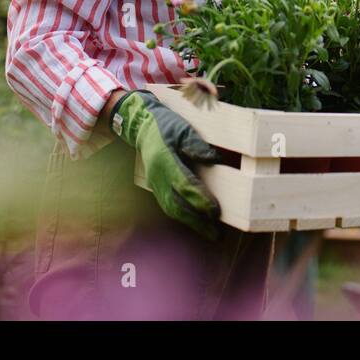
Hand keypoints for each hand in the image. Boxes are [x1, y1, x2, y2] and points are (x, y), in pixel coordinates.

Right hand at [110, 88, 225, 240]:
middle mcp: (158, 176)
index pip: (184, 185)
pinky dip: (184, 217)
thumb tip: (215, 158)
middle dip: (198, 221)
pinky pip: (169, 207)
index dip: (200, 199)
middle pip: (178, 205)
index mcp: (165, 161)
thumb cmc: (165, 126)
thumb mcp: (182, 129)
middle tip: (216, 233)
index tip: (215, 210)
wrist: (142, 127)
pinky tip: (197, 223)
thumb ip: (197, 145)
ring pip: (173, 210)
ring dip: (192, 223)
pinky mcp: (157, 188)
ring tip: (211, 233)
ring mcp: (155, 184)